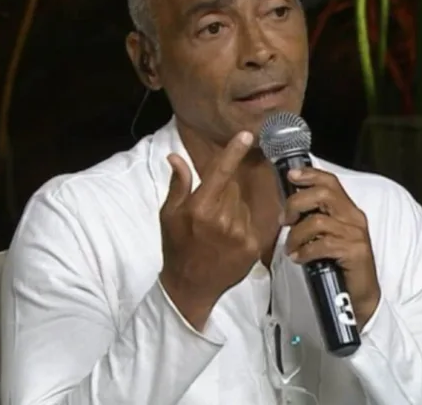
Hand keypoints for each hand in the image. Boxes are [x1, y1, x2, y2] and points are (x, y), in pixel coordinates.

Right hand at [159, 131, 259, 330]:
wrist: (189, 287)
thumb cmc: (176, 247)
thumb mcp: (169, 215)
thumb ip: (178, 185)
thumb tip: (176, 157)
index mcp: (200, 207)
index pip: (221, 172)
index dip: (234, 151)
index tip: (247, 135)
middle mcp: (222, 218)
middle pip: (233, 187)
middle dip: (224, 191)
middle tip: (209, 209)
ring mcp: (240, 233)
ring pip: (243, 204)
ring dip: (233, 208)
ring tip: (218, 228)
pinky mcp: (252, 246)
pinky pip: (251, 222)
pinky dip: (241, 225)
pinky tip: (228, 239)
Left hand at [282, 168, 379, 329]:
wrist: (359, 294)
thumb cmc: (338, 263)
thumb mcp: (325, 235)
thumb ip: (313, 218)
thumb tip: (287, 207)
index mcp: (347, 210)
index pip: (330, 181)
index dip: (310, 174)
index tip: (290, 175)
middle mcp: (354, 218)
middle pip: (322, 195)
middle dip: (296, 203)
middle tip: (284, 220)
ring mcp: (355, 234)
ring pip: (317, 221)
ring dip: (296, 235)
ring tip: (290, 248)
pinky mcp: (354, 252)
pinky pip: (322, 244)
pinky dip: (304, 251)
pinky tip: (298, 258)